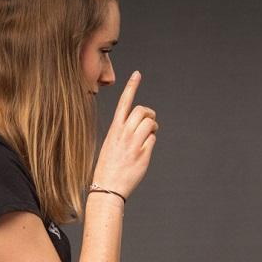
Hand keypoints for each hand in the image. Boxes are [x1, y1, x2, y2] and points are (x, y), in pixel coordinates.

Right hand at [91, 71, 157, 198]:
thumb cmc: (108, 168)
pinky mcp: (143, 154)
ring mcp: (134, 144)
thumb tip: (139, 126)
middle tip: (151, 120)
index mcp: (113, 129)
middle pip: (141, 110)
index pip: (123, 103)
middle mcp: (123, 134)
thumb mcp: (110, 145)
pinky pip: (153, 139)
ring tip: (151, 133)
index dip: (131, 86)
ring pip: (150, 123)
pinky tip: (145, 150)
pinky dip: (152, 141)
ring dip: (154, 126)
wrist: (107, 188)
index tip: (137, 74)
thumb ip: (123, 133)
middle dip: (149, 112)